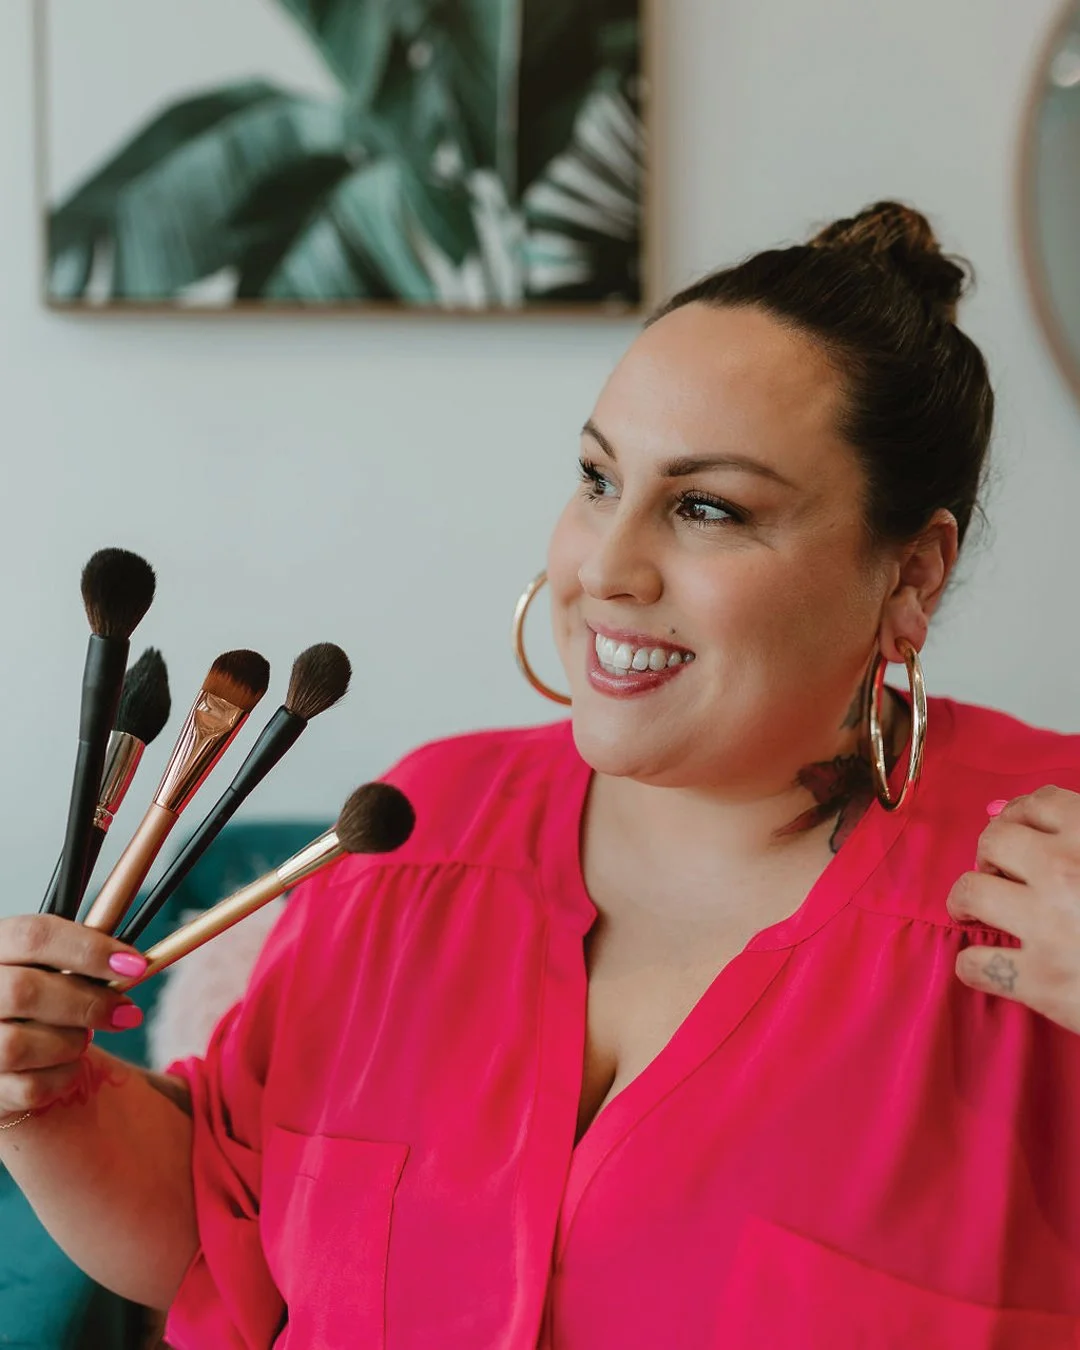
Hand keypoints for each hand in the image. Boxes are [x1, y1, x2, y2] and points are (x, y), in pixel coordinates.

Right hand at [0, 914, 146, 1123]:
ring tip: (83, 1037)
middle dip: (88, 1003)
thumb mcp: (47, 965)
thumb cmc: (36, 998)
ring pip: (21, 1044)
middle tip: (126, 1011)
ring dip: (71, 1042)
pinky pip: (29, 1088)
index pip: (35, 936)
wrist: (5, 1041)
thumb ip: (79, 959)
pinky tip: (69, 1066)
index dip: (90, 949)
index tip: (134, 965)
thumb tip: (131, 964)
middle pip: (25, 991)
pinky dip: (63, 1077)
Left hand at [947, 786, 1079, 1034]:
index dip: (1022, 816)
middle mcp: (1067, 870)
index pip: (1041, 803)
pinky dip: (974, 965)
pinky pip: (974, 962)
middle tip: (996, 872)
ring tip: (975, 912)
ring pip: (970, 892)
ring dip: (966, 902)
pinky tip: (990, 966)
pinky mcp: (1041, 982)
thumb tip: (1014, 812)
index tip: (1019, 831)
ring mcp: (1049, 925)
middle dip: (989, 855)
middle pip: (994, 840)